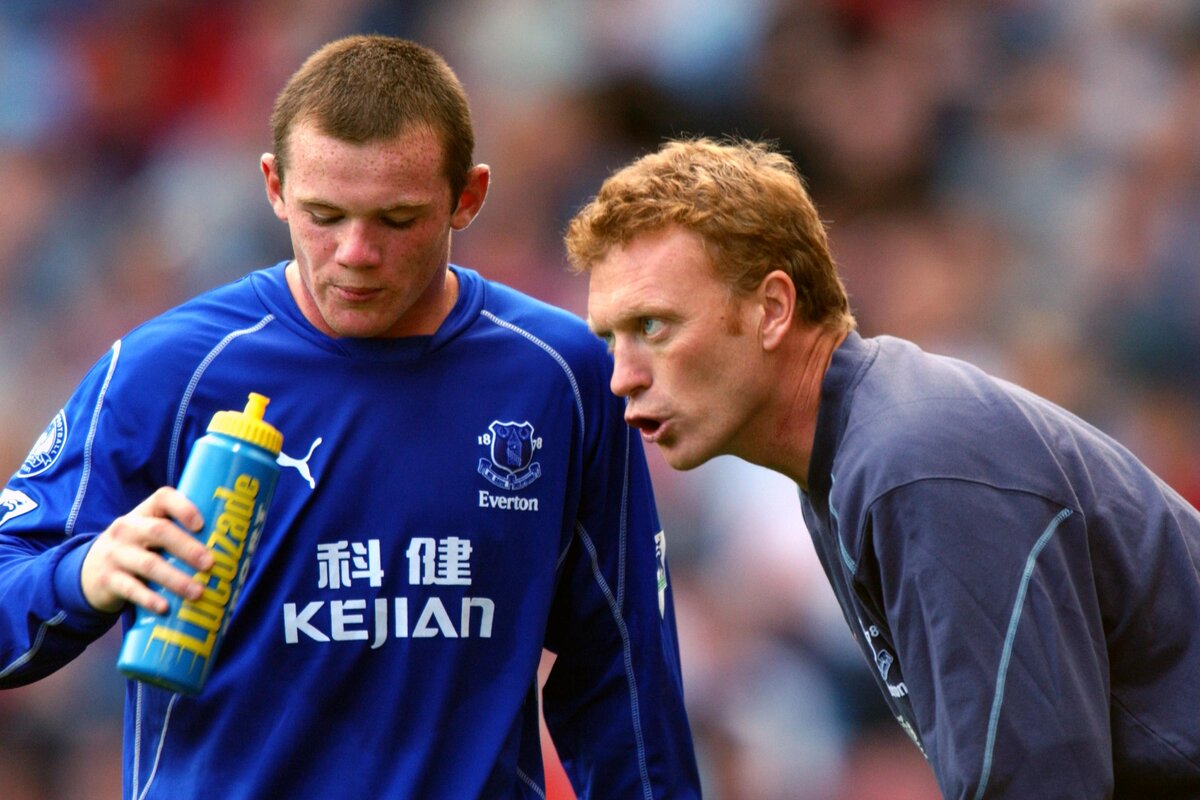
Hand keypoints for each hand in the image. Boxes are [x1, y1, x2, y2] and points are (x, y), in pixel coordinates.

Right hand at [80, 487, 213, 613]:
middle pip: (160, 531)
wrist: (89, 573)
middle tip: (210, 564)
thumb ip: (178, 535)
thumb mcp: (149, 535)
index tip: (202, 525)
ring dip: (176, 579)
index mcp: (144, 512)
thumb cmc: (137, 550)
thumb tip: (231, 550)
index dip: (184, 507)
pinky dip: (149, 599)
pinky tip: (165, 608)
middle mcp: (128, 528)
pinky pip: (131, 588)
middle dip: (188, 548)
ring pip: (149, 564)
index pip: (163, 497)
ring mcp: (115, 553)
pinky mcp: (108, 579)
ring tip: (198, 592)